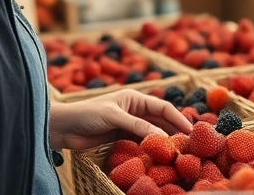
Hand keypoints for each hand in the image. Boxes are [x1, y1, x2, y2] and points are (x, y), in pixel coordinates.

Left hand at [48, 89, 192, 150]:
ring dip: (163, 141)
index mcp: (135, 98)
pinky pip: (141, 143)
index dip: (178, 118)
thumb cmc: (86, 114)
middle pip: (161, 121)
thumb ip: (138, 126)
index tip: (191, 130)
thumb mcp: (114, 116)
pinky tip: (158, 156)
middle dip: (174, 131)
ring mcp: (129, 124)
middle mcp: (135, 110)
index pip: (163, 107)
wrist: (63, 127)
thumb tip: (162, 137)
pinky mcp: (122, 138)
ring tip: (177, 152)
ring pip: (152, 133)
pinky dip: (150, 149)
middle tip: (189, 145)